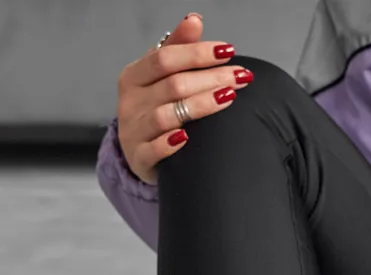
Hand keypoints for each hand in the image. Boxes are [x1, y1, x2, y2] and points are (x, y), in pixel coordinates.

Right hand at [115, 13, 252, 184]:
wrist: (137, 151)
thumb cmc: (152, 108)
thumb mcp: (159, 76)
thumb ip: (177, 48)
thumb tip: (195, 20)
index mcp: (134, 76)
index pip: (166, 59)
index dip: (197, 53)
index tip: (228, 51)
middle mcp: (130, 102)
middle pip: (172, 86)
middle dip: (210, 79)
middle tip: (240, 77)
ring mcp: (133, 131)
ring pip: (166, 116)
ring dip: (200, 106)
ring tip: (228, 98)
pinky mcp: (138, 157)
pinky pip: (153, 151)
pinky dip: (170, 144)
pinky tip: (187, 137)